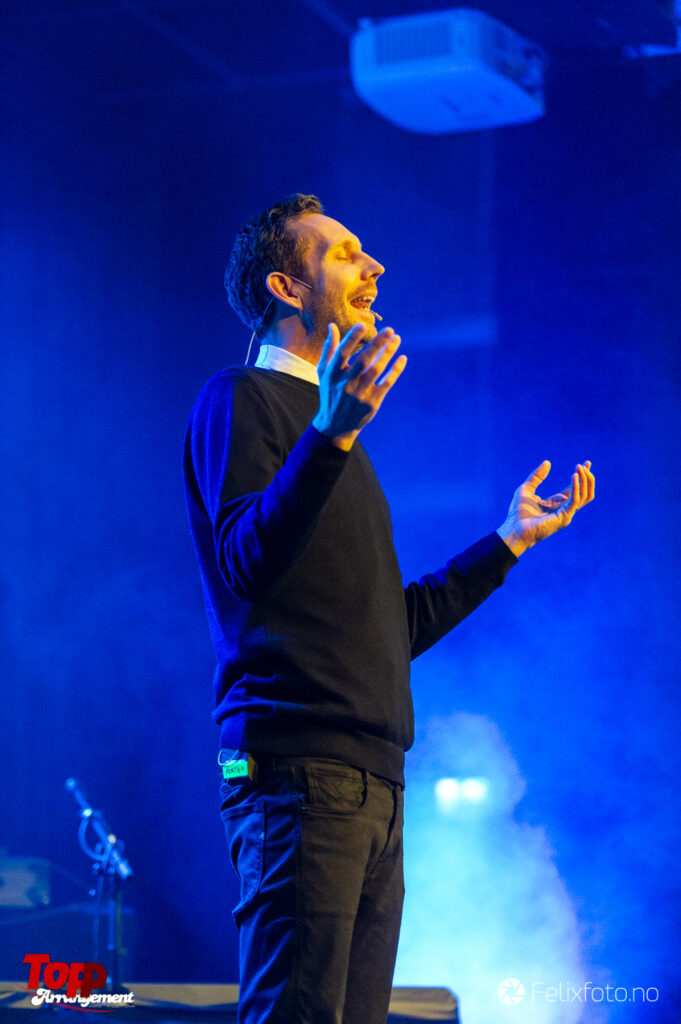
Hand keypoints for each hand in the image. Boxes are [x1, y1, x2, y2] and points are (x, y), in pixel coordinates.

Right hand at [312, 322, 407, 450]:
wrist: (335, 425)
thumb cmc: (331, 393)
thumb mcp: (324, 373)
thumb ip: (329, 349)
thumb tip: (332, 325)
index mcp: (332, 374)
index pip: (342, 353)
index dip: (352, 338)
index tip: (363, 325)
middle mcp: (346, 384)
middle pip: (363, 361)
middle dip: (377, 344)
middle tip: (389, 329)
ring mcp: (360, 394)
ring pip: (376, 370)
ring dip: (388, 353)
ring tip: (397, 338)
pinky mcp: (372, 402)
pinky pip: (386, 383)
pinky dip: (395, 370)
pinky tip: (402, 358)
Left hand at [497, 460, 594, 556]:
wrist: (514, 529)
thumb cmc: (518, 513)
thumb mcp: (526, 488)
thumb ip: (537, 476)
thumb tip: (547, 462)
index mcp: (557, 502)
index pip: (575, 488)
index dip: (582, 476)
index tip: (587, 463)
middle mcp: (564, 508)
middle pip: (585, 492)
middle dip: (587, 477)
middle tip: (585, 463)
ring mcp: (566, 514)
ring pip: (585, 496)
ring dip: (585, 481)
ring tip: (580, 468)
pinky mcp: (564, 518)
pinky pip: (575, 501)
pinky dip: (576, 488)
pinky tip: (573, 476)